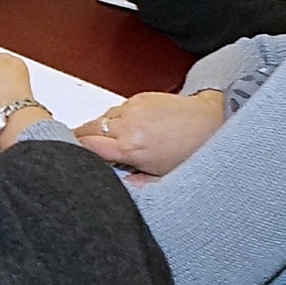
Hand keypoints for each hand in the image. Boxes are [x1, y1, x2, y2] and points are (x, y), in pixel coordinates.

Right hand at [76, 90, 230, 178]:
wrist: (210, 122)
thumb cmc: (191, 151)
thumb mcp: (161, 176)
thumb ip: (134, 183)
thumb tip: (115, 186)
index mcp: (130, 149)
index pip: (87, 146)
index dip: (78, 151)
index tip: (76, 156)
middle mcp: (127, 126)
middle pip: (87, 129)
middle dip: (83, 138)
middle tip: (87, 148)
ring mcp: (132, 109)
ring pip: (101, 118)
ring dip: (102, 128)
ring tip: (117, 139)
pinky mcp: (138, 98)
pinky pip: (118, 109)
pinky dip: (119, 118)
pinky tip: (132, 127)